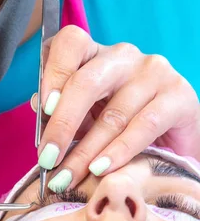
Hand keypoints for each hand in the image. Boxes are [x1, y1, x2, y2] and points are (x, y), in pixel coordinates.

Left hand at [34, 25, 199, 190]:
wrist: (172, 141)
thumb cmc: (119, 125)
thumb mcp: (86, 115)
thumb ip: (62, 110)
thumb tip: (40, 110)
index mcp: (95, 53)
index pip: (70, 44)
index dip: (54, 74)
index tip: (44, 109)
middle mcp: (124, 56)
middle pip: (86, 83)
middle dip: (62, 125)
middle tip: (48, 159)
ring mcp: (154, 72)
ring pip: (112, 114)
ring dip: (85, 151)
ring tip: (69, 176)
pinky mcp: (179, 96)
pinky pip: (144, 125)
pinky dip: (119, 151)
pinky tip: (102, 169)